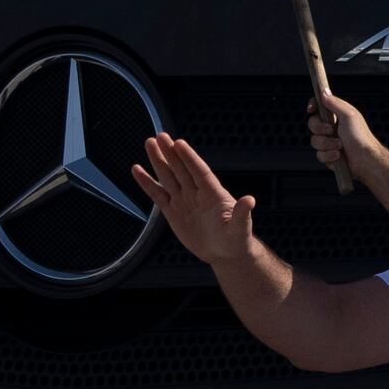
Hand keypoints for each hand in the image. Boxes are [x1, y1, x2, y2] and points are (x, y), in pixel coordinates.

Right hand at [132, 133, 260, 265]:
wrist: (224, 253)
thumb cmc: (236, 240)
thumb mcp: (240, 229)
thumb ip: (242, 214)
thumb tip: (249, 200)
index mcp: (213, 194)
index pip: (199, 172)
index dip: (190, 158)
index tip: (180, 143)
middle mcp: (196, 193)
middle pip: (181, 169)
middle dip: (171, 153)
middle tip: (161, 136)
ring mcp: (184, 200)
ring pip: (168, 177)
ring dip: (158, 161)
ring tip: (150, 143)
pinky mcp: (173, 211)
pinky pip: (157, 194)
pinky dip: (147, 183)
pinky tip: (138, 170)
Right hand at [307, 90, 381, 181]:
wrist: (365, 160)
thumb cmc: (360, 137)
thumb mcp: (348, 115)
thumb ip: (334, 103)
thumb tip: (324, 92)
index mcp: (336, 115)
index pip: (319, 107)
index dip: (313, 106)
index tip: (311, 109)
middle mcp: (331, 127)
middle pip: (312, 124)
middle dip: (320, 129)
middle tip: (332, 130)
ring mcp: (329, 142)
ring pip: (314, 141)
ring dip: (327, 144)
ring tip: (340, 146)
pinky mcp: (328, 155)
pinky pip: (319, 154)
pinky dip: (328, 155)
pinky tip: (338, 155)